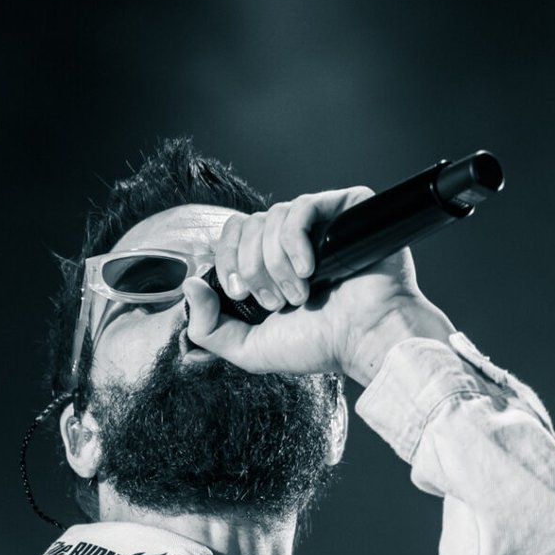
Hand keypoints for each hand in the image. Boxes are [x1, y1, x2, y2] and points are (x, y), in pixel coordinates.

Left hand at [182, 188, 454, 384]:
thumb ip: (208, 327)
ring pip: (272, 216)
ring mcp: (319, 223)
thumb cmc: (319, 346)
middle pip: (247, 224)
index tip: (238, 292)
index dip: (225, 259)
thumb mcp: (250, 349)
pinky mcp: (345, 209)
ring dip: (276, 264)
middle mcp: (292, 241)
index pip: (231, 235)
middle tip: (273, 302)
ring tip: (299, 294)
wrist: (366, 339)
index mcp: (269, 265)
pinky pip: (301, 206)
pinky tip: (310, 269)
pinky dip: (295, 241)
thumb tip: (188, 285)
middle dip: (251, 267)